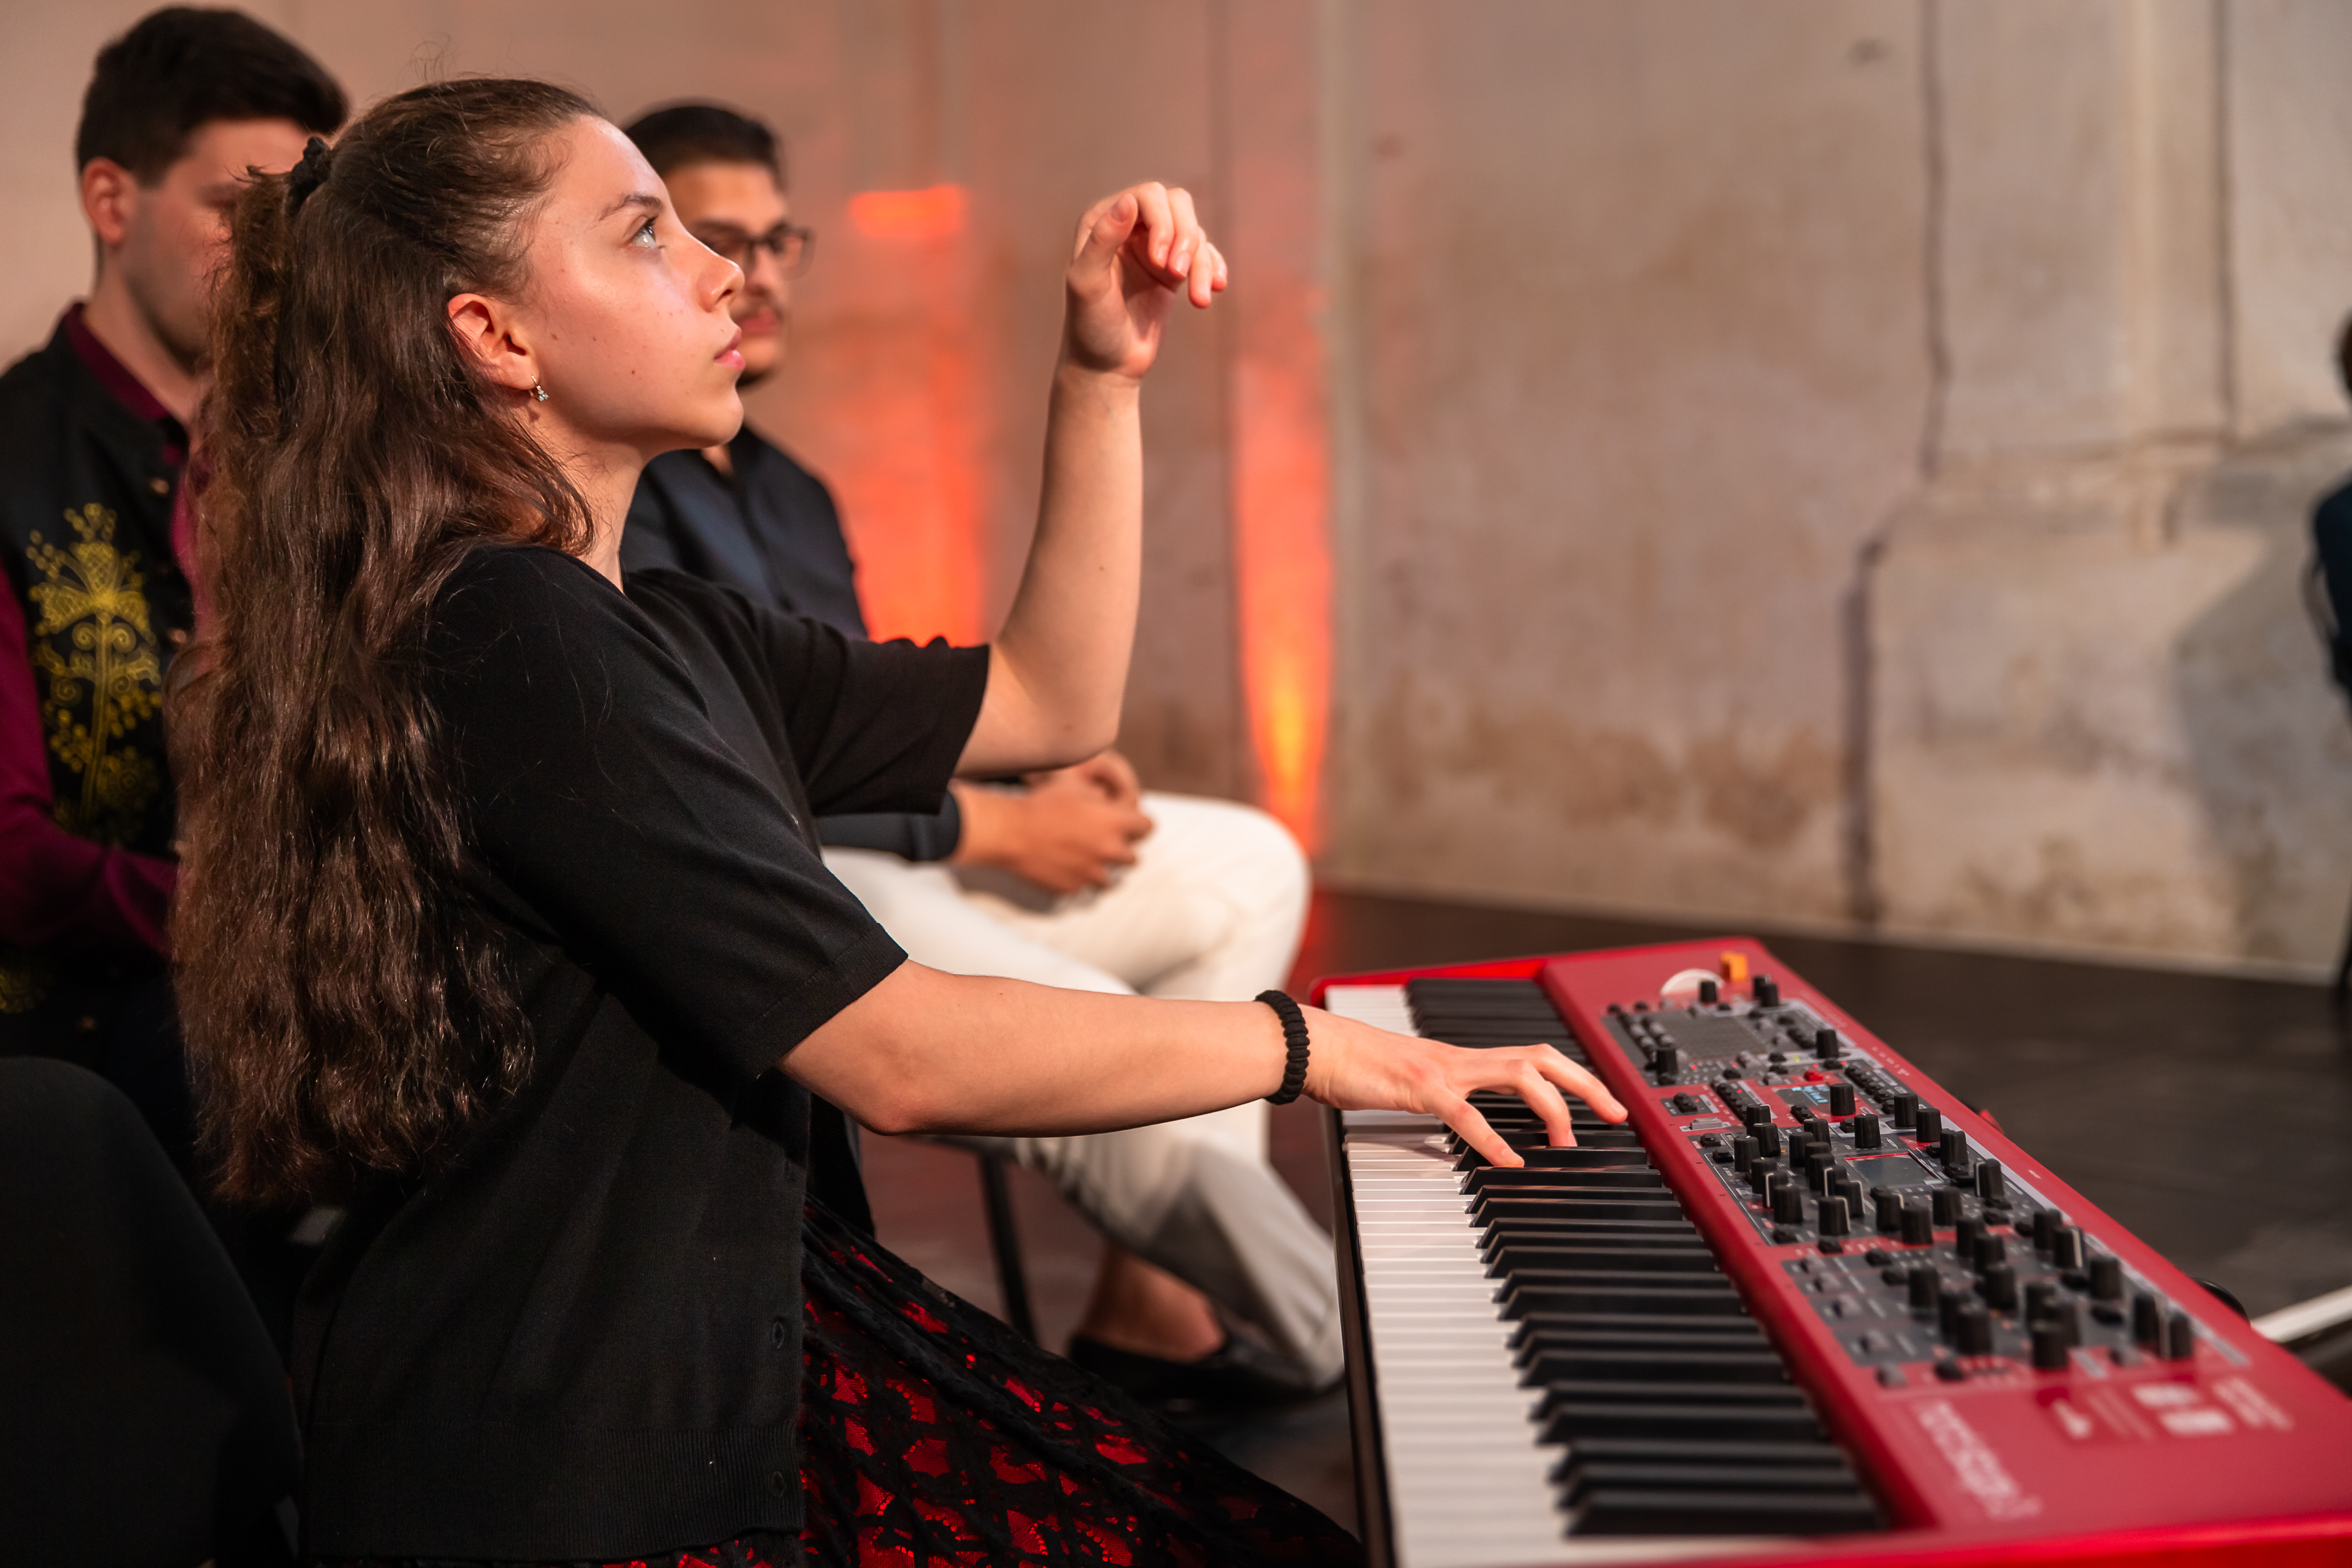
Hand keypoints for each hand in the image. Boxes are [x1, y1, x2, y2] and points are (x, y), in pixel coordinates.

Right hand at [951, 752, 1154, 894]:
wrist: (1012, 832)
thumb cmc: (1042, 805)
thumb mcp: (1076, 789)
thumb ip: (1102, 800)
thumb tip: (1110, 806)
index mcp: (1114, 824)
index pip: (1148, 827)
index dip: (1139, 824)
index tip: (1130, 825)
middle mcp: (1109, 852)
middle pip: (1134, 859)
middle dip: (1121, 850)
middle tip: (1103, 843)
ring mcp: (1092, 874)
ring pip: (1112, 880)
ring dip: (1103, 870)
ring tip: (1085, 860)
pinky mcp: (1074, 889)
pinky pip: (1085, 889)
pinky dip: (1080, 880)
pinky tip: (1064, 868)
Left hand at [1062, 182, 1226, 382]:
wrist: (1107, 366)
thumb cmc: (1090, 326)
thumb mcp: (1088, 283)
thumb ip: (1102, 240)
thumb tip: (1128, 200)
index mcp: (1103, 221)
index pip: (1148, 197)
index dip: (1162, 223)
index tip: (1160, 263)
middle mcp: (1130, 227)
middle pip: (1178, 205)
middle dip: (1185, 238)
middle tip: (1176, 276)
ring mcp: (1154, 247)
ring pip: (1194, 232)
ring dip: (1202, 263)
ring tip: (1199, 300)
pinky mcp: (1173, 270)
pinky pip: (1205, 254)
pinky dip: (1214, 268)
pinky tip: (1214, 290)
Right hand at [1299, 1006, 1628, 1168]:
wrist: (1317, 1047)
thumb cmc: (1357, 1066)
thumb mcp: (1413, 1084)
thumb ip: (1446, 1099)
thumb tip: (1469, 1122)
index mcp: (1464, 1059)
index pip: (1534, 1057)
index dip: (1576, 1076)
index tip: (1605, 1102)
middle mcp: (1463, 1058)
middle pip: (1543, 1057)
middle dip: (1587, 1084)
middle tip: (1617, 1114)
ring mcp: (1444, 1069)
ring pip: (1518, 1075)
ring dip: (1551, 1109)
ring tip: (1567, 1142)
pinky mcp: (1419, 1087)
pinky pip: (1465, 1113)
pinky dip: (1492, 1138)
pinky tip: (1510, 1162)